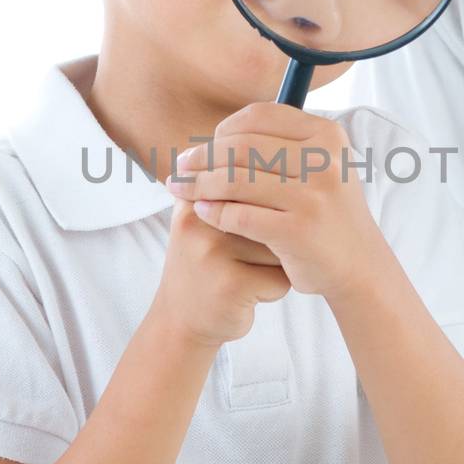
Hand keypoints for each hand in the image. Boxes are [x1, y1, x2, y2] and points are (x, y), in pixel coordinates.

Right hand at [153, 196, 289, 348]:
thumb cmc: (207, 261)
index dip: (268, 204)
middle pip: (270, 208)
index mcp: (195, 196)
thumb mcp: (204, 217)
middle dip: (276, 229)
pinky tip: (254, 292)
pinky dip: (277, 286)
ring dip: (279, 259)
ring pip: (280, 242)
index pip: (254, 181)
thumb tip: (273, 143)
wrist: (182, 319)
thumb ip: (226, 184)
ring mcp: (212, 251)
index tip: (259, 221)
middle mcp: (199, 218)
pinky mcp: (230, 284)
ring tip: (249, 271)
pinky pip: (281, 275)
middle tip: (258, 247)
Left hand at [164, 102, 386, 300]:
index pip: (259, 117)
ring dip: (200, 184)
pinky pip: (240, 215)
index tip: (204, 146)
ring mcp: (313, 196)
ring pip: (235, 179)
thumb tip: (215, 136)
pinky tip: (203, 212)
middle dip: (202, 157)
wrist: (359, 266)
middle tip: (180, 168)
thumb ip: (279, 146)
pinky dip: (215, 212)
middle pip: (241, 146)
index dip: (223, 130)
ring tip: (181, 190)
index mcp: (327, 135)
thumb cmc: (327, 213)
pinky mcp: (298, 231)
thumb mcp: (319, 167)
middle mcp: (324, 161)